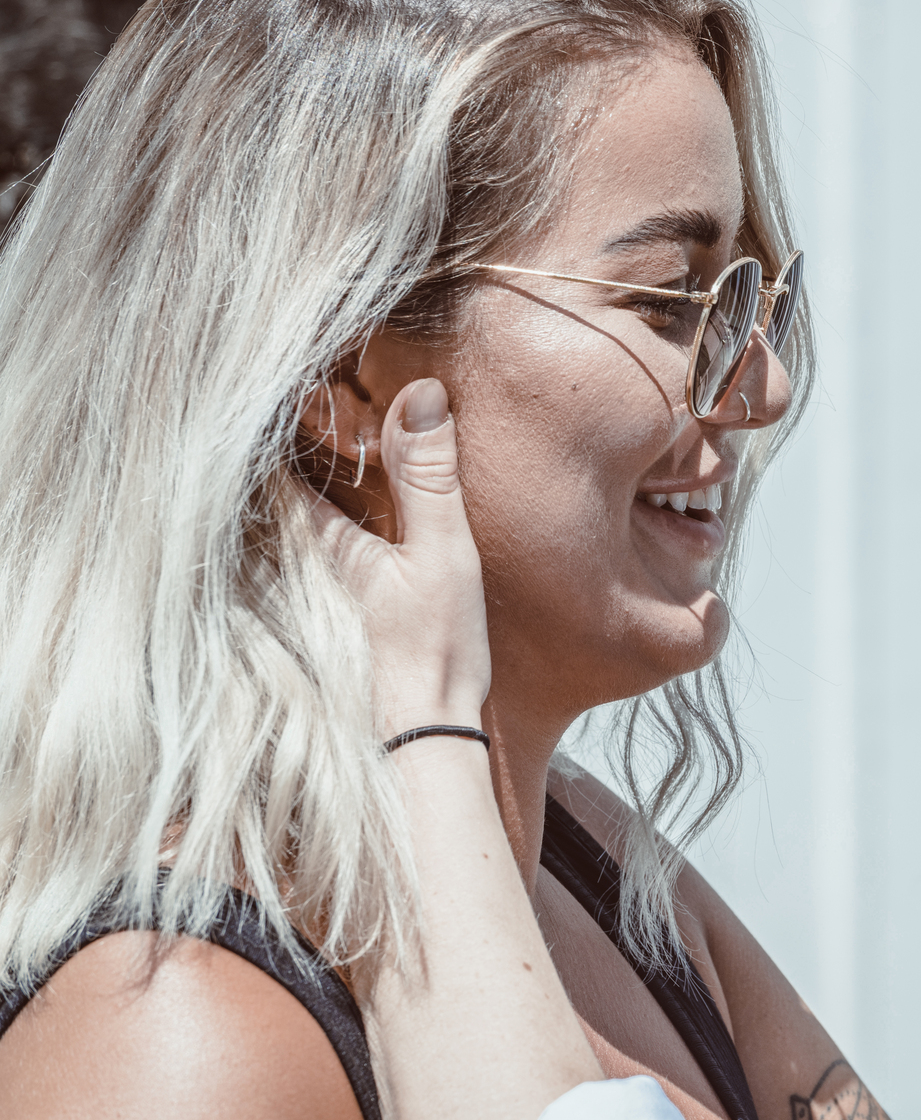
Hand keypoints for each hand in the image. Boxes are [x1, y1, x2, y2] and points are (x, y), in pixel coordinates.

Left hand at [310, 377, 489, 737]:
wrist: (430, 733)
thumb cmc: (434, 648)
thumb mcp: (442, 552)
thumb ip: (430, 477)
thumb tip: (422, 394)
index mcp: (326, 542)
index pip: (282, 469)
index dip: (279, 424)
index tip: (282, 386)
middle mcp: (313, 565)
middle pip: (287, 493)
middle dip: (293, 450)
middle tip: (304, 402)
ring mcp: (326, 593)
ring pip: (303, 523)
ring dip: (310, 484)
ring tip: (321, 441)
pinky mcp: (348, 615)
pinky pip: (324, 550)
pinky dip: (327, 521)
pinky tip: (353, 516)